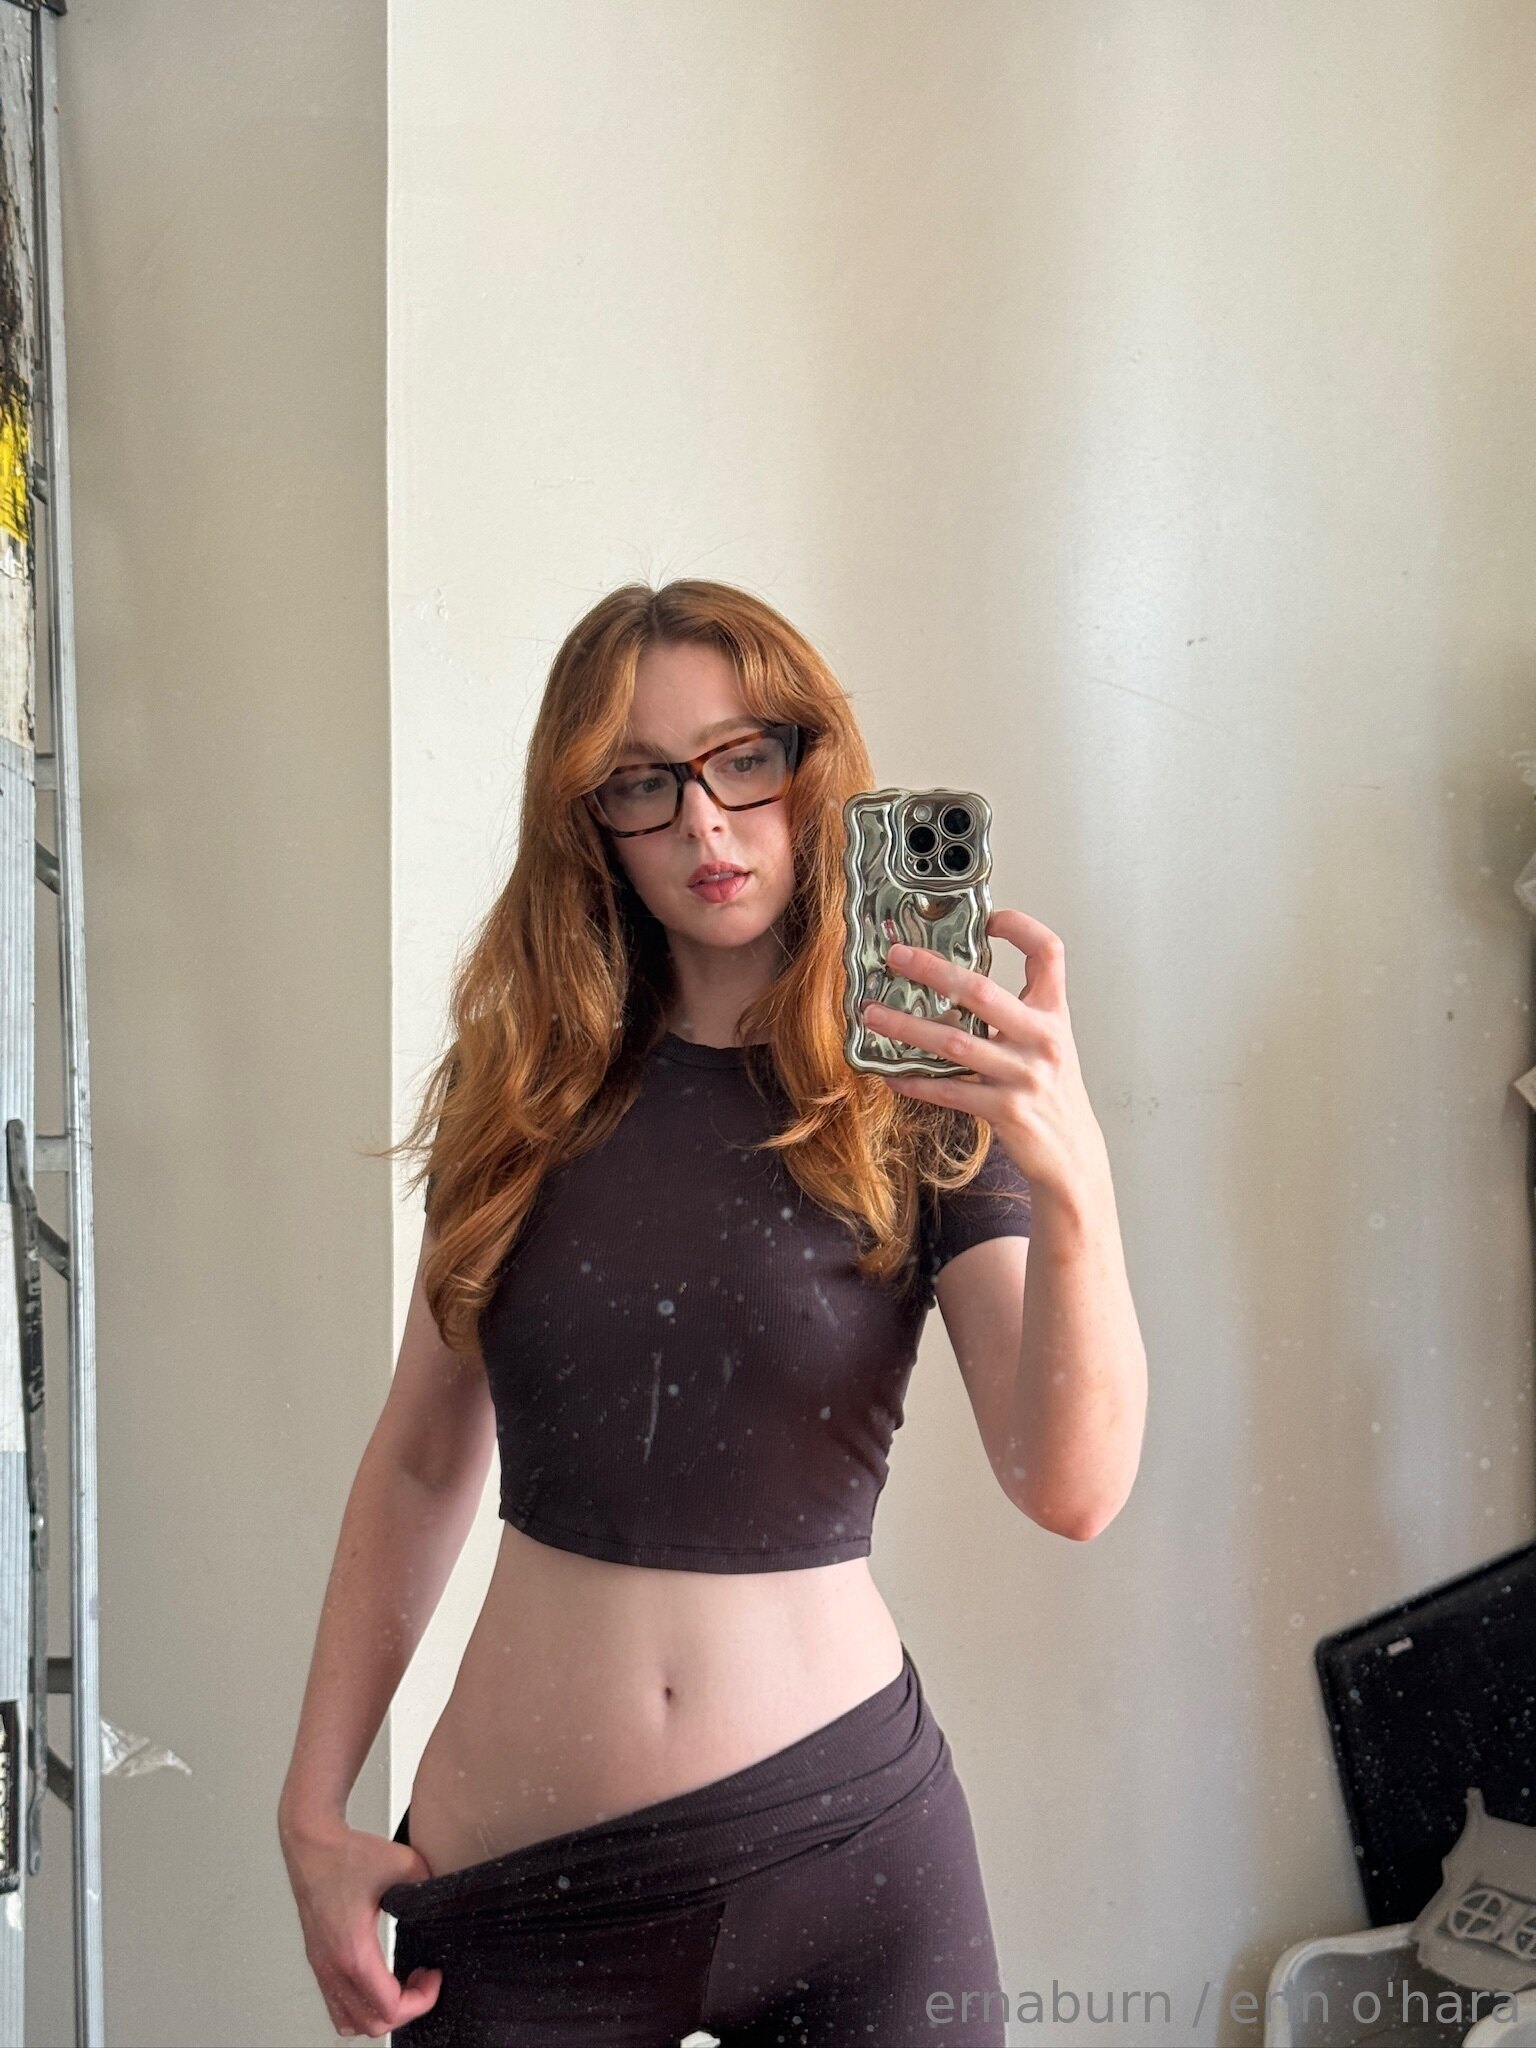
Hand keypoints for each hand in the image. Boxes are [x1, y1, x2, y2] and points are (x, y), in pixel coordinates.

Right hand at [280, 1812, 442, 2038]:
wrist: (312, 1843)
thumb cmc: (347, 1854)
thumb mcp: (403, 1863)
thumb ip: (430, 1883)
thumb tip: (447, 1896)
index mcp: (354, 1950)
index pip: (389, 2007)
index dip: (421, 2000)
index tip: (434, 1976)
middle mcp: (333, 1966)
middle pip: (370, 2024)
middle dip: (405, 2010)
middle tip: (423, 1980)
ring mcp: (322, 1966)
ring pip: (349, 2021)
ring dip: (380, 2012)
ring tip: (402, 1983)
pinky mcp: (319, 1960)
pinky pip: (336, 2005)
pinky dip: (360, 2005)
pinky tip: (379, 1978)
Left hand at [859, 908, 1109, 1205]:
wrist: (1072, 1152)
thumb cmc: (1051, 1090)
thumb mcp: (1047, 1041)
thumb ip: (1016, 1010)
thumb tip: (954, 980)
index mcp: (1054, 1014)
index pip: (1048, 952)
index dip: (1019, 926)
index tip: (987, 917)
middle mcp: (1042, 1039)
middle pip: (982, 991)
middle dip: (932, 970)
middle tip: (896, 957)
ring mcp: (1024, 1076)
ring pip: (953, 1042)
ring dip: (906, 1026)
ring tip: (871, 1014)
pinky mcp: (1005, 1111)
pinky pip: (948, 1091)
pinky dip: (915, 1081)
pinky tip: (890, 1074)